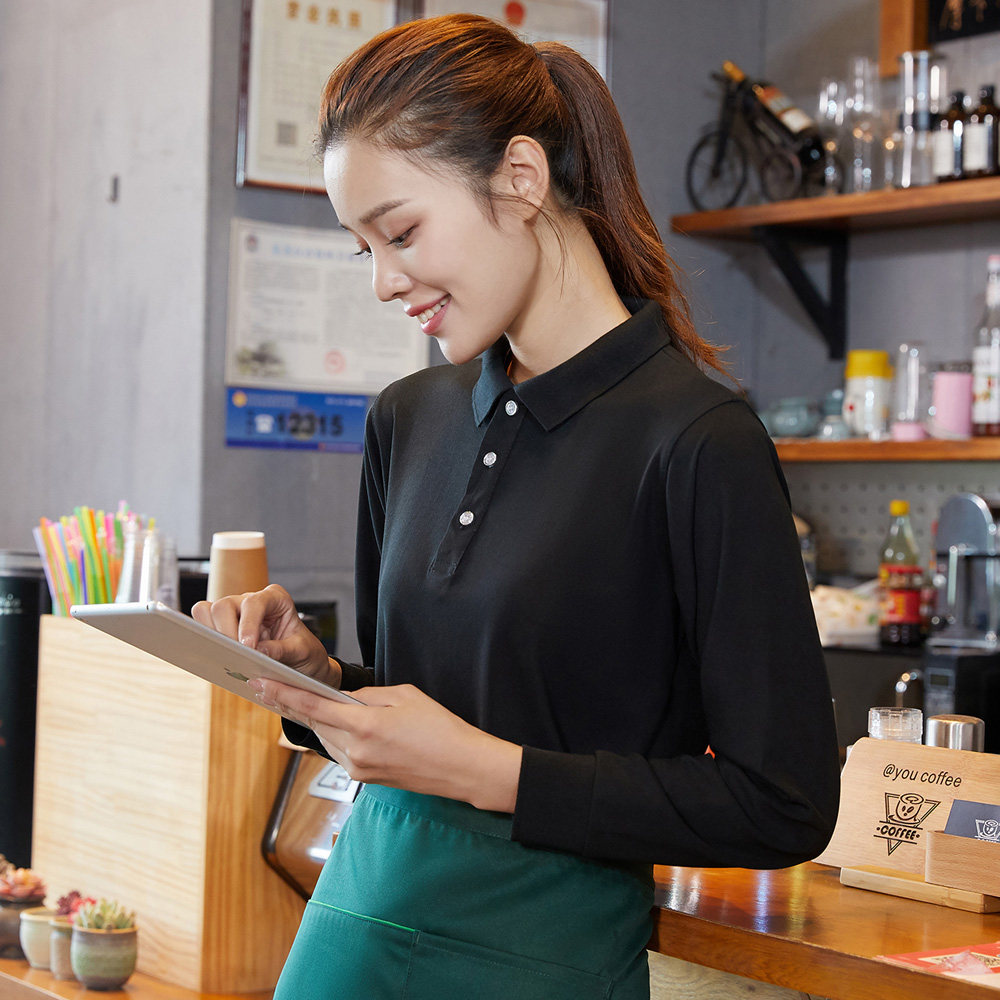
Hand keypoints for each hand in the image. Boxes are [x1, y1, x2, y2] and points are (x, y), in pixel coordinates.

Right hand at [191, 584, 339, 687]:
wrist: (302, 662)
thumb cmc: (305, 652)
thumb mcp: (303, 652)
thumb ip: (282, 650)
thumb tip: (258, 652)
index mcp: (275, 598)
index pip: (254, 604)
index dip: (247, 625)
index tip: (248, 648)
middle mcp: (252, 601)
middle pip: (224, 605)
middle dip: (225, 631)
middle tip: (235, 657)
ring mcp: (235, 613)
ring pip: (207, 612)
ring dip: (212, 635)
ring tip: (225, 657)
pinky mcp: (223, 628)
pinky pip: (204, 628)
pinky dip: (206, 641)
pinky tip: (216, 658)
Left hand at [249, 678, 521, 813]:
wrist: (461, 767)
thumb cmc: (440, 728)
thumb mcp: (405, 696)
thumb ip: (369, 696)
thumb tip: (347, 699)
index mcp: (364, 726)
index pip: (312, 706)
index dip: (283, 694)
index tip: (260, 683)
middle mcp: (354, 751)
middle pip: (314, 723)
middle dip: (294, 705)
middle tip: (270, 687)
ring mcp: (358, 768)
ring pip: (326, 739)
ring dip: (315, 721)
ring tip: (299, 702)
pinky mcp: (364, 779)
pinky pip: (340, 751)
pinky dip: (334, 736)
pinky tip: (336, 724)